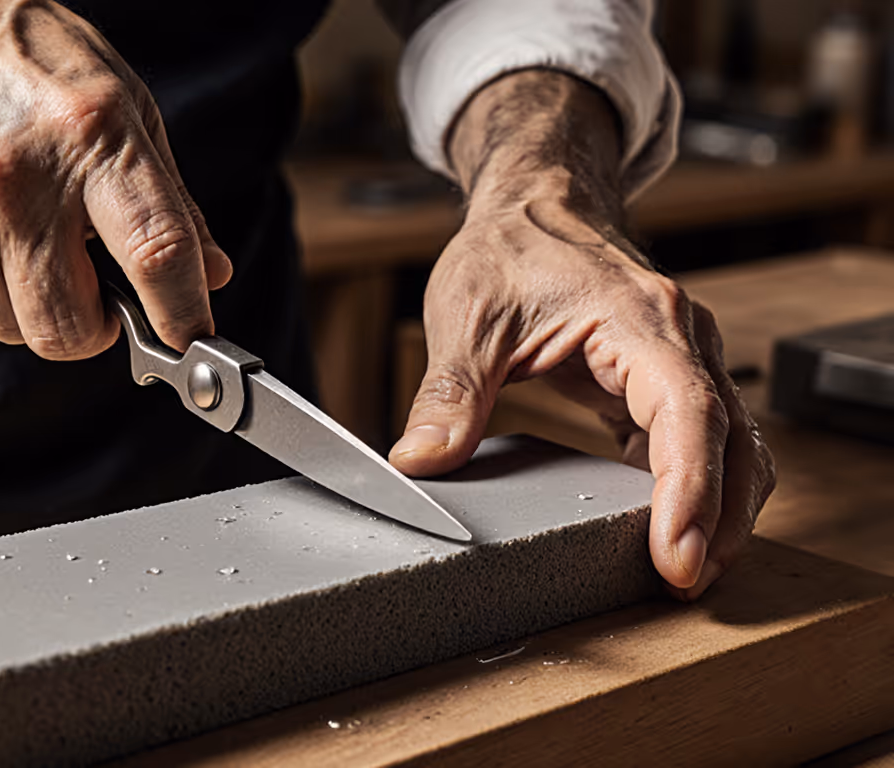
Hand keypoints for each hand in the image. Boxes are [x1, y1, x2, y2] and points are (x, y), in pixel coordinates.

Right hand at [0, 0, 230, 356]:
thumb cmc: (32, 57)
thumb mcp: (128, 106)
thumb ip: (173, 201)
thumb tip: (210, 273)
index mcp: (90, 136)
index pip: (156, 253)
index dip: (183, 312)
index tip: (192, 337)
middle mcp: (14, 178)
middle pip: (69, 330)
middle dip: (97, 329)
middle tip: (104, 298)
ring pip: (14, 327)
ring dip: (39, 302)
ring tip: (36, 234)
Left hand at [390, 71, 774, 598]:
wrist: (535, 203)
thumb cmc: (508, 246)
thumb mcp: (468, 316)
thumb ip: (452, 392)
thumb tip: (423, 461)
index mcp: (637, 318)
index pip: (688, 412)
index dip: (690, 490)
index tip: (678, 554)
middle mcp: (678, 336)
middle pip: (730, 438)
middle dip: (719, 518)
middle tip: (685, 584)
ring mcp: (680, 354)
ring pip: (733, 440)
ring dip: (720, 507)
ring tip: (686, 568)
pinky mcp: (664, 374)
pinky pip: (703, 436)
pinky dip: (699, 483)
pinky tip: (671, 522)